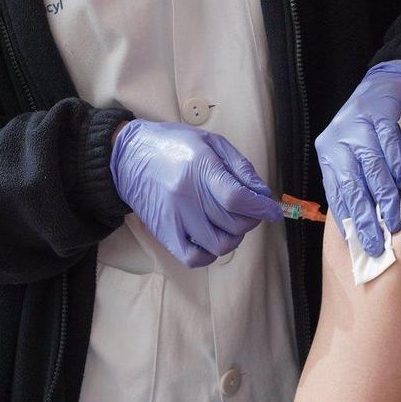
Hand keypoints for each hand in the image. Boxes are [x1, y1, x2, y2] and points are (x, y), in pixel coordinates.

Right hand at [110, 120, 281, 267]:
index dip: (261, 208)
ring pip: (219, 244)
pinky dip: (211, 254)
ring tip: (230, 223)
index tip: (272, 210)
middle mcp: (186, 195)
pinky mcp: (164, 234)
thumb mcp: (211, 142)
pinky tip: (213, 238)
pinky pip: (195, 259)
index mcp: (199, 167)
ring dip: (234, 237)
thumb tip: (263, 194)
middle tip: (249, 211)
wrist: (127, 156)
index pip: (238, 198)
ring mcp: (174, 217)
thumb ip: (240, 167)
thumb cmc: (173, 146)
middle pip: (233, 223)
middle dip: (251, 220)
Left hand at [315, 60, 400, 255]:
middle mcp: (339, 139)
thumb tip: (361, 227)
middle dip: (364, 218)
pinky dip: (400, 171)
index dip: (347, 219)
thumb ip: (354, 183)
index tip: (356, 244)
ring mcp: (360, 126)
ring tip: (394, 223)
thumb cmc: (370, 127)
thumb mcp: (352, 153)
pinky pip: (392, 149)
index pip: (336, 192)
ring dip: (385, 199)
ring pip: (372, 169)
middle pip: (352, 185)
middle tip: (375, 244)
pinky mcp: (382, 115)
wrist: (387, 81)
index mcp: (328, 152)